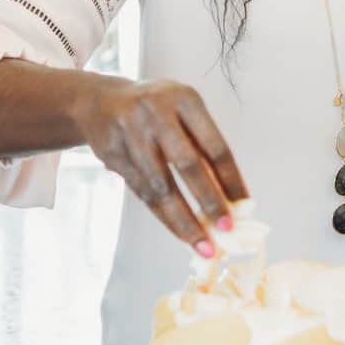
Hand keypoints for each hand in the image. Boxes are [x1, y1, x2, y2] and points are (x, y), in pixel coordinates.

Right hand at [76, 76, 248, 254]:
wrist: (100, 100)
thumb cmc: (156, 108)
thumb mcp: (183, 109)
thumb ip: (203, 144)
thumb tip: (231, 195)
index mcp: (184, 100)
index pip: (214, 145)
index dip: (231, 178)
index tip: (244, 205)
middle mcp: (156, 114)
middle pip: (188, 165)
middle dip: (209, 201)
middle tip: (226, 229)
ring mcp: (131, 134)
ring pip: (161, 186)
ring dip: (184, 220)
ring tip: (203, 244)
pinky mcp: (113, 155)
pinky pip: (142, 193)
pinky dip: (164, 216)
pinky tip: (180, 232)